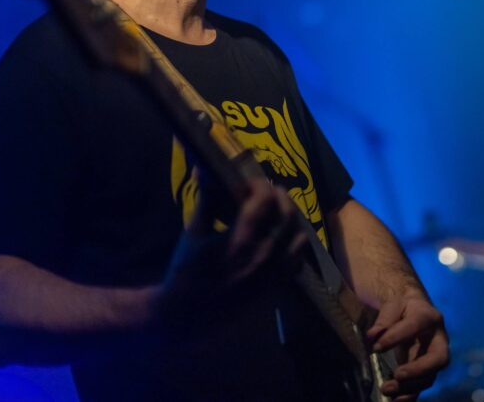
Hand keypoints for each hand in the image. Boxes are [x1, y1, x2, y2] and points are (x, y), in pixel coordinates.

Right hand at [155, 178, 307, 330]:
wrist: (187, 316)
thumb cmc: (185, 272)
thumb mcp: (192, 233)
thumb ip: (205, 200)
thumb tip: (204, 168)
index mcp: (238, 240)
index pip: (264, 201)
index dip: (261, 186)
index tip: (252, 183)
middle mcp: (261, 256)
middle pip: (288, 216)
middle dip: (281, 198)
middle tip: (270, 192)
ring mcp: (271, 274)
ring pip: (299, 237)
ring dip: (292, 219)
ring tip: (279, 212)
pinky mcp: (275, 287)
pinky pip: (297, 261)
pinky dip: (295, 245)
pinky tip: (282, 238)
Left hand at [367, 292, 448, 400]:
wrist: (414, 311)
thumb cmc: (403, 308)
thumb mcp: (393, 305)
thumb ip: (384, 319)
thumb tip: (373, 336)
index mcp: (429, 317)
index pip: (415, 326)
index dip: (396, 336)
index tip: (376, 347)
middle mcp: (438, 339)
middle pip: (438, 358)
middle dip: (418, 370)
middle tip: (397, 375)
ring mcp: (434, 358)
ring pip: (429, 377)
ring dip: (409, 387)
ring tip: (386, 389)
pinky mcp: (426, 371)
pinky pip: (421, 386)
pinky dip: (409, 396)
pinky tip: (395, 400)